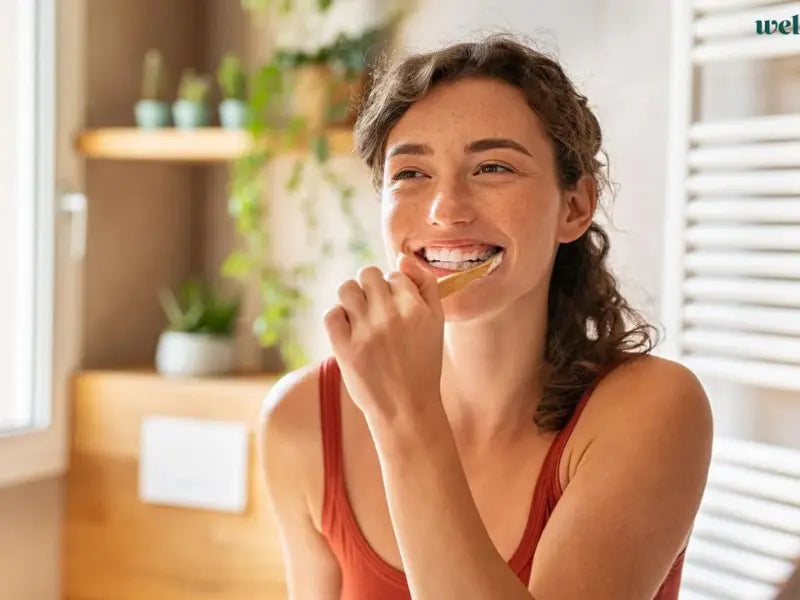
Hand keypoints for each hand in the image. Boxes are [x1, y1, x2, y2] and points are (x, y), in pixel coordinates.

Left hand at [323, 254, 444, 423]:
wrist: (407, 409)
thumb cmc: (423, 364)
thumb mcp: (437, 322)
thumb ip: (426, 285)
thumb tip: (401, 257)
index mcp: (415, 307)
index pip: (395, 274)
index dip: (393, 288)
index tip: (395, 309)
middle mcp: (390, 315)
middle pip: (368, 274)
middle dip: (370, 288)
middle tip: (376, 311)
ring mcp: (365, 332)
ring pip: (346, 289)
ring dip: (351, 299)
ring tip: (360, 318)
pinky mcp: (344, 349)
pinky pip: (331, 314)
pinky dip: (338, 319)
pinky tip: (349, 332)